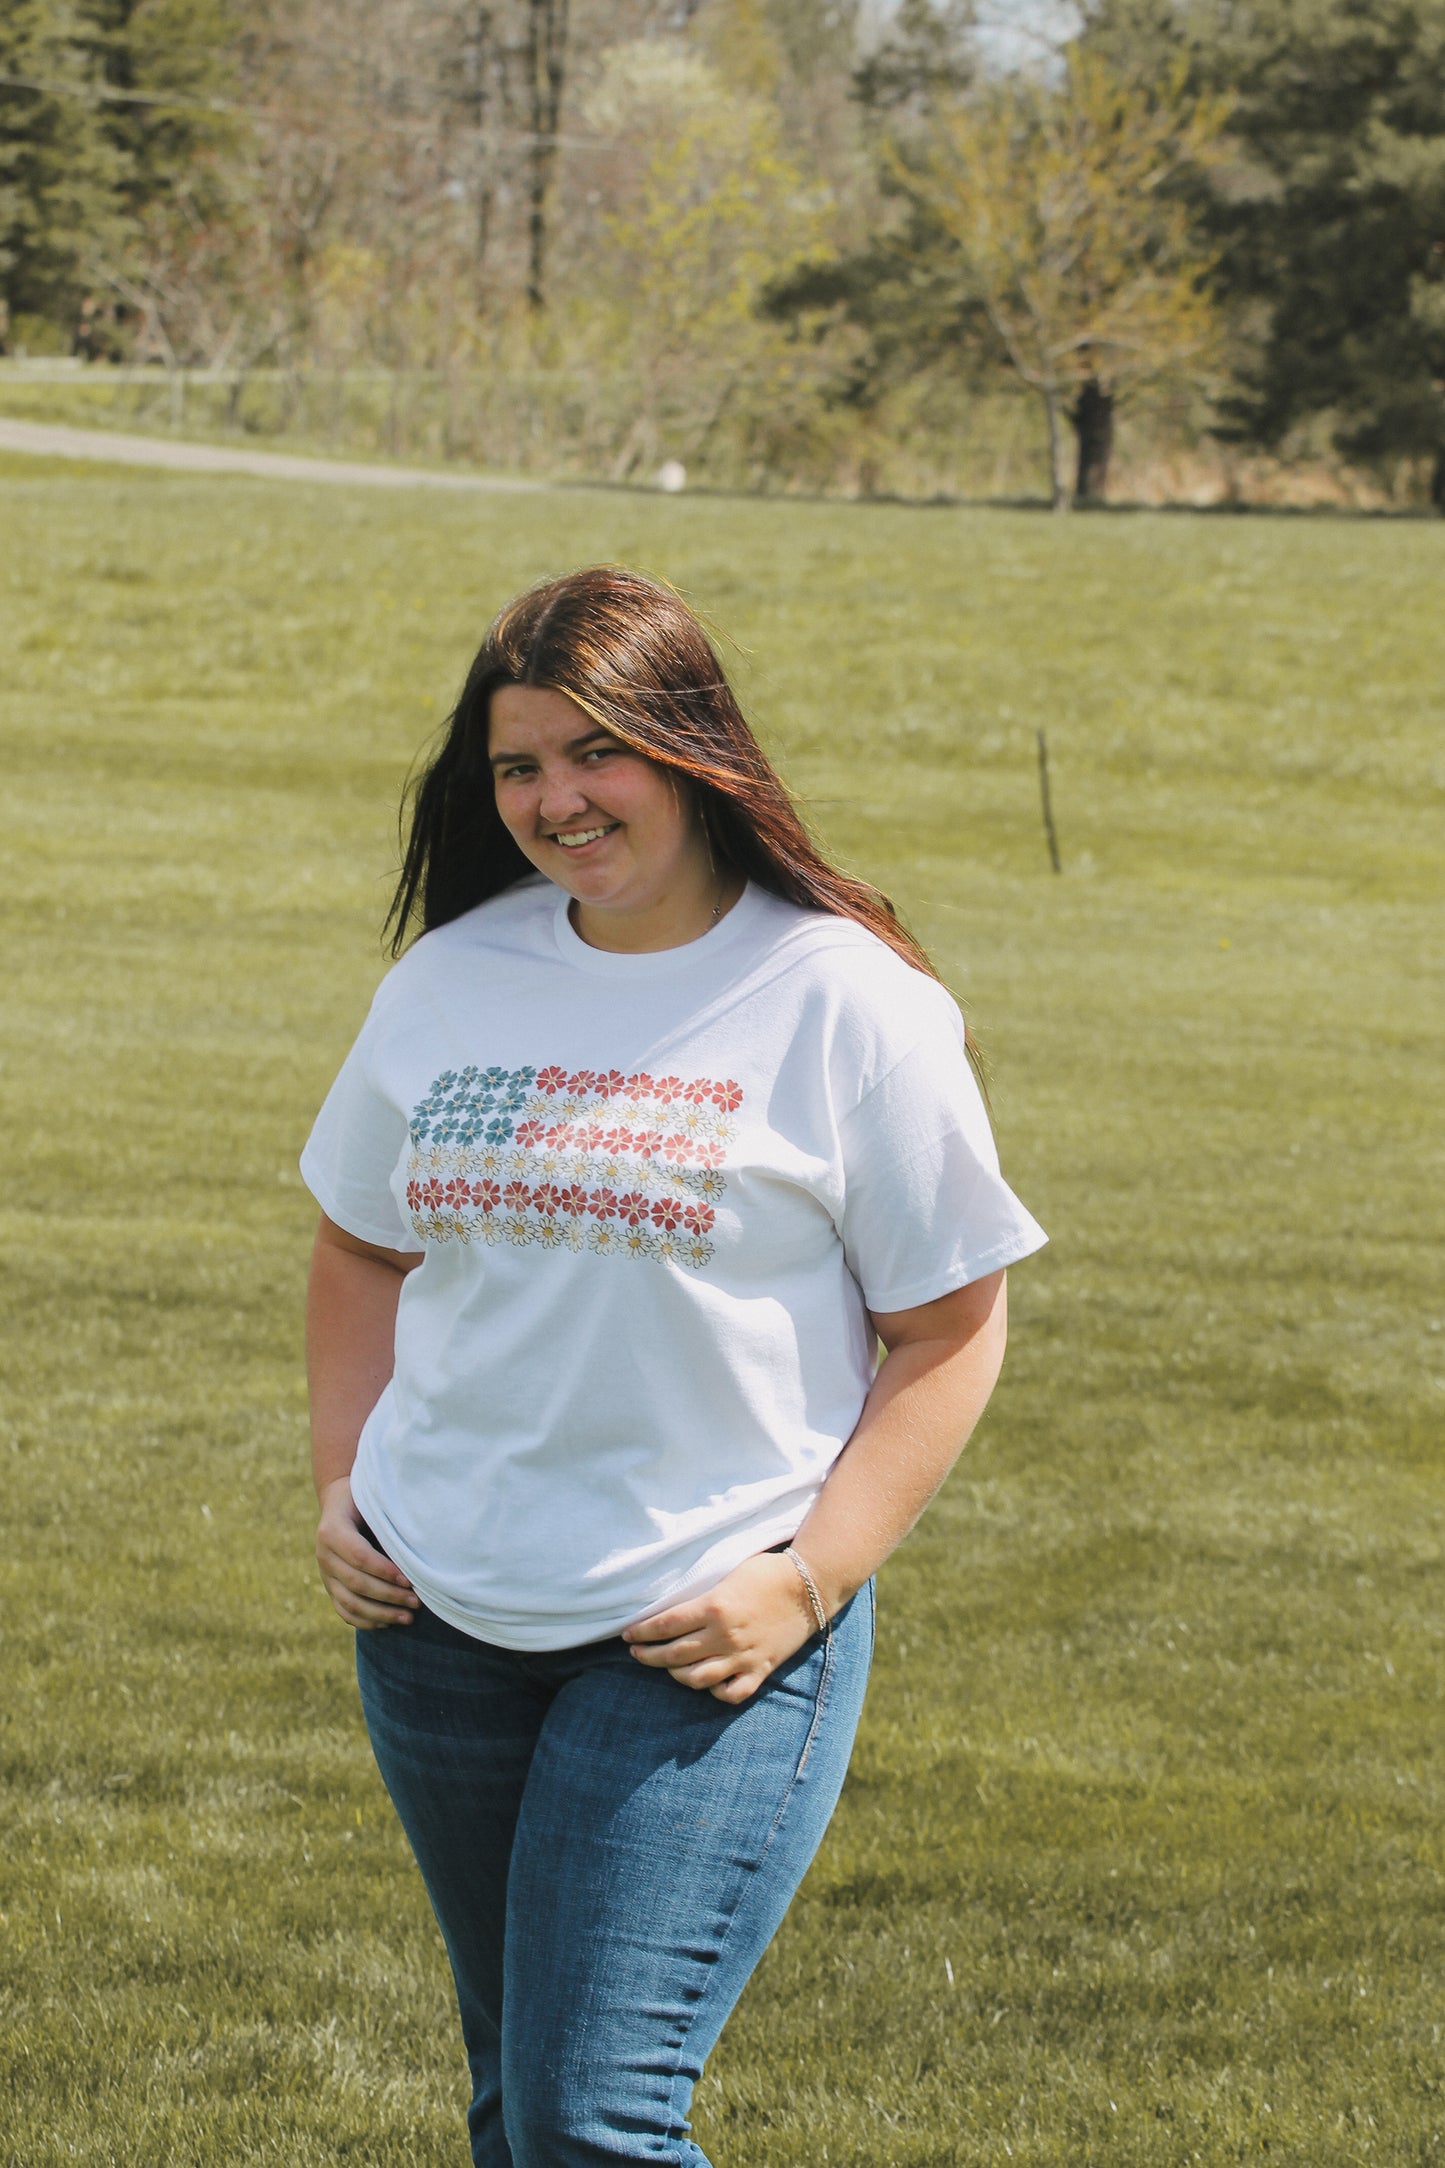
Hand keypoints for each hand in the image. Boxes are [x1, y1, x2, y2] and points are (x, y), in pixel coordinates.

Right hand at [315, 1476, 418, 1628]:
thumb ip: (387, 1522)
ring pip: (349, 1602)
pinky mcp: (330, 1587)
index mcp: (332, 1530)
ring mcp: (325, 1573)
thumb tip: (418, 1548)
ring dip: (380, 1614)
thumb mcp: (374, 1501)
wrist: (341, 1501)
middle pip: (355, 1583)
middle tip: (416, 1602)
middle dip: (389, 1595)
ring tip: (408, 1617)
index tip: (410, 1579)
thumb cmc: (367, 1499)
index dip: (385, 1571)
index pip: (359, 1557)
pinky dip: (365, 1621)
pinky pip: (344, 1611)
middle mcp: (323, 1554)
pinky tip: (387, 1623)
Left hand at [622, 1550, 821, 1703]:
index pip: (664, 1625)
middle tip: (637, 1653)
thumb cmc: (765, 1572)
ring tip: (666, 1668)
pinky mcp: (759, 1669)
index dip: (641, 1632)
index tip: (628, 1635)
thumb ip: (701, 1594)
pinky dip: (714, 1692)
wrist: (809, 1586)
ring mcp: (742, 1656)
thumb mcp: (727, 1574)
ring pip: (696, 1679)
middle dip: (649, 1656)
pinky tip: (705, 1682)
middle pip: (674, 1654)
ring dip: (674, 1676)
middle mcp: (723, 1635)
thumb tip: (671, 1605)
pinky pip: (730, 1693)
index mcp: (713, 1606)